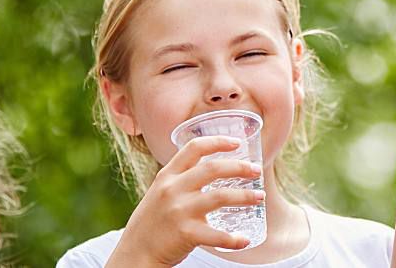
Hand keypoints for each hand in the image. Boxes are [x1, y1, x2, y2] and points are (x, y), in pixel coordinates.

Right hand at [106, 136, 265, 267]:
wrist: (135, 253)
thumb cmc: (154, 221)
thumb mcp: (161, 192)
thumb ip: (182, 180)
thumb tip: (214, 168)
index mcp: (167, 176)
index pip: (194, 148)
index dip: (218, 142)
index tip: (237, 142)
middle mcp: (172, 189)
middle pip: (213, 169)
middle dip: (239, 167)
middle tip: (256, 170)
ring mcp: (178, 211)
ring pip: (220, 196)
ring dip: (245, 196)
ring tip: (260, 197)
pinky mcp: (185, 233)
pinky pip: (216, 235)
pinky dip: (233, 238)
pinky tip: (245, 239)